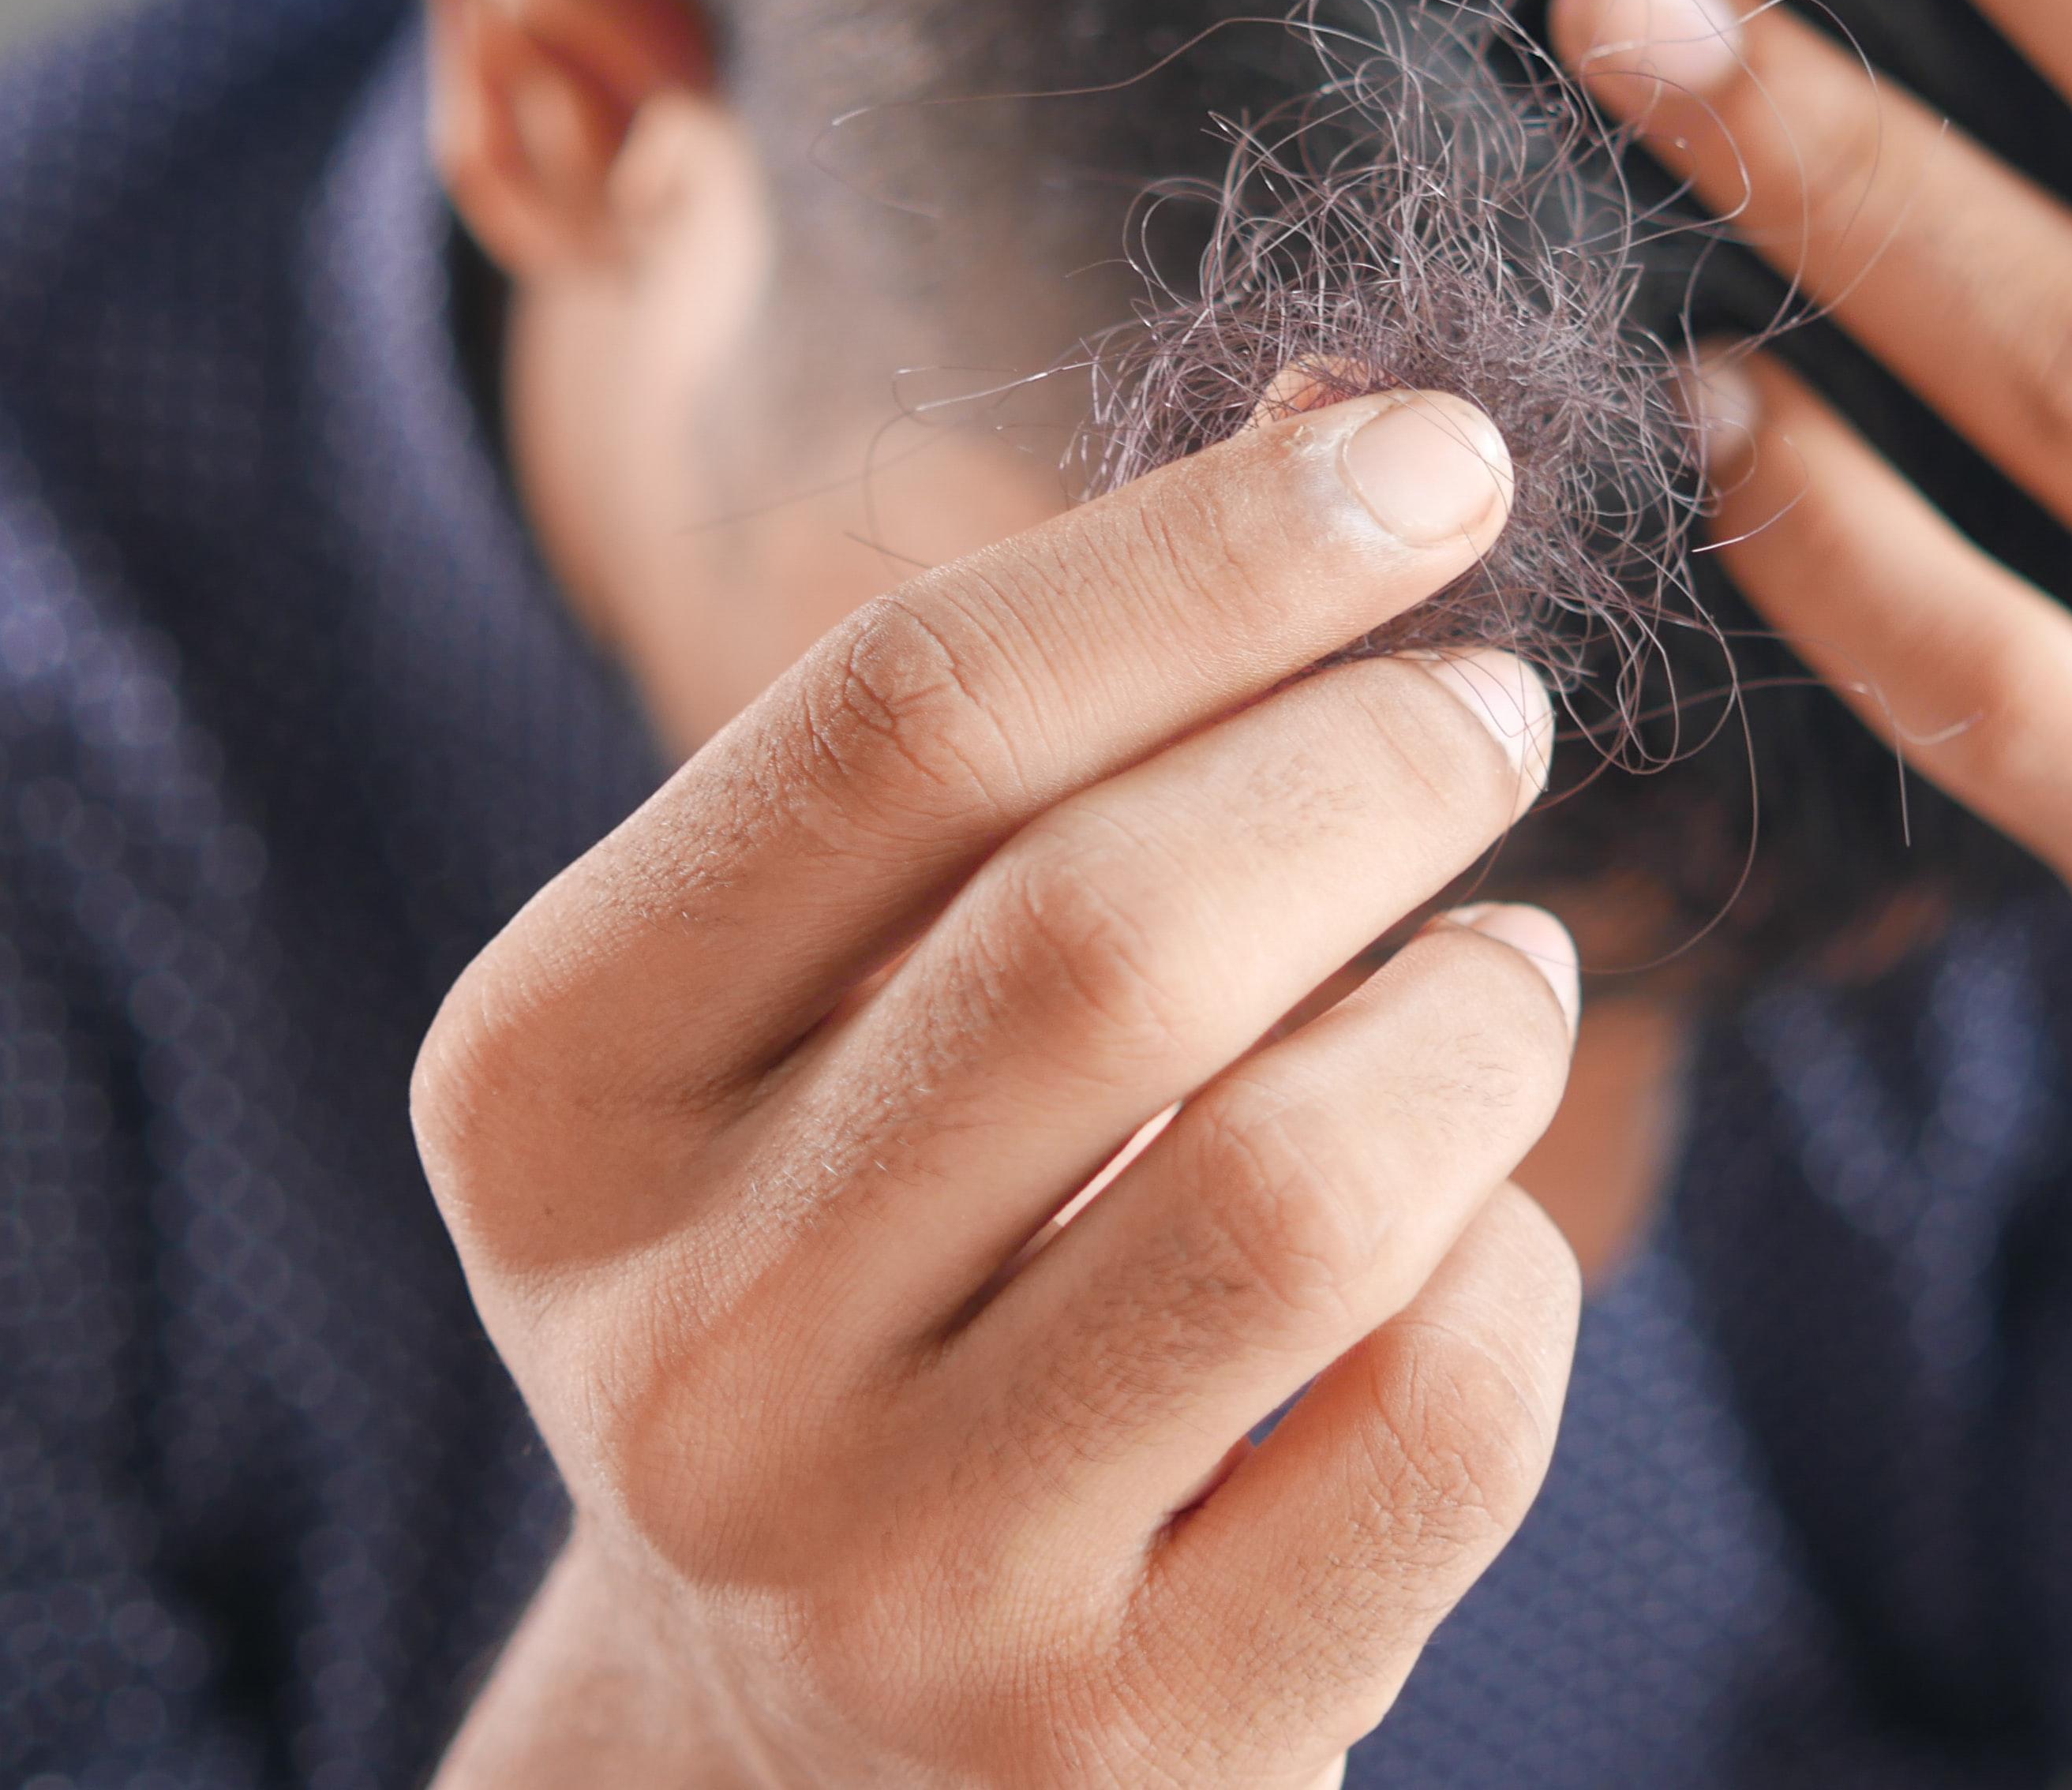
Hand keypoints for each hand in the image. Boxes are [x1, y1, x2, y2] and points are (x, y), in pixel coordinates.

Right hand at [416, 389, 1583, 1788]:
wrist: (800, 1744)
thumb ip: (1055, 727)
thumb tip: (1363, 415)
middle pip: (1105, 933)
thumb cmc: (865, 1265)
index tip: (1435, 459)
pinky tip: (1470, 1232)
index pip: (900, 721)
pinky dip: (1518, 1270)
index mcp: (553, 1092)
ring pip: (1302, 1187)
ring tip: (1506, 967)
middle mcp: (680, 1347)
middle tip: (1489, 709)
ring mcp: (891, 1578)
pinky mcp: (1116, 1752)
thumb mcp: (845, 1005)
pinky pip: (1439, 1418)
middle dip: (1371, 761)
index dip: (1209, 555)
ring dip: (1478, 1017)